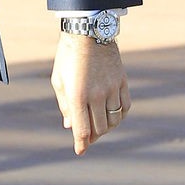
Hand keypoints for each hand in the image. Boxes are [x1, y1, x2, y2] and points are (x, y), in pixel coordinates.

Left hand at [50, 34, 130, 155]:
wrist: (89, 32)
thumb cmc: (68, 56)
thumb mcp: (59, 80)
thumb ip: (65, 105)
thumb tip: (69, 126)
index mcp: (78, 95)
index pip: (82, 129)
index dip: (81, 143)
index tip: (80, 151)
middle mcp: (97, 95)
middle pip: (99, 128)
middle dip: (93, 137)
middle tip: (88, 139)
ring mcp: (112, 88)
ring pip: (114, 119)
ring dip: (106, 128)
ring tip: (99, 128)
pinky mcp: (122, 82)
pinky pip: (125, 107)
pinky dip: (119, 115)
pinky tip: (112, 116)